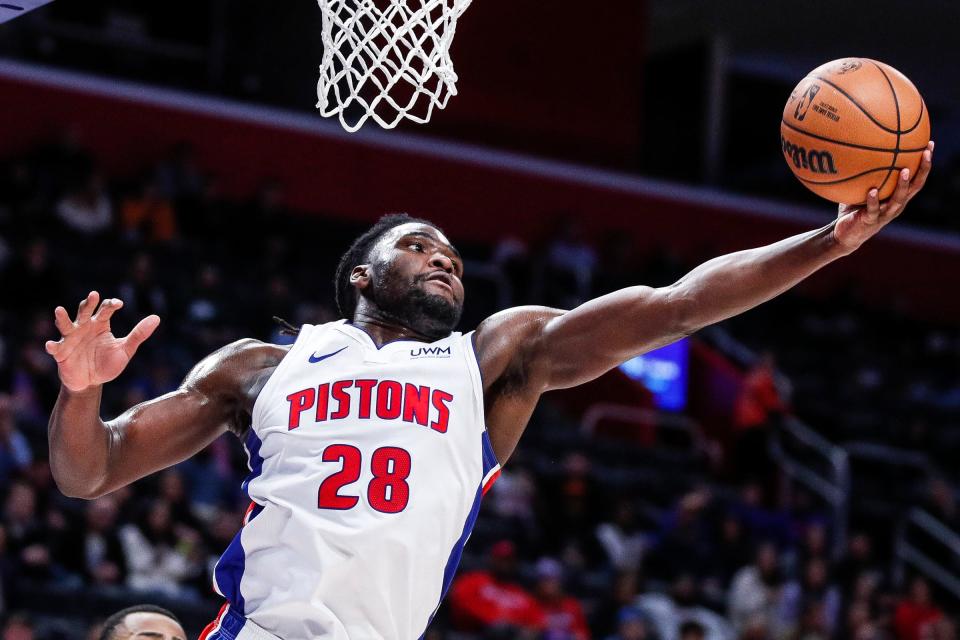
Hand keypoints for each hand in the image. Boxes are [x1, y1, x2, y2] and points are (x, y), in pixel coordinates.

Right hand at [45, 291, 159, 392]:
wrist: (91, 382)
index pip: (105, 310)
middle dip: (88, 304)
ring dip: (62, 318)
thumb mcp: (126, 350)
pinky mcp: (61, 352)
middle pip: (85, 311)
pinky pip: (55, 348)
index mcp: (100, 324)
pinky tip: (51, 345)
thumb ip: (139, 334)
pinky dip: (52, 346)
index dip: (111, 305)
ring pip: (66, 325)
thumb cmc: (107, 364)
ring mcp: (71, 339)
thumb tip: (157, 317)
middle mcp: (84, 327)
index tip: (118, 304)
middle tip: (93, 295)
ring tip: (59, 310)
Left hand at [833, 141, 933, 252]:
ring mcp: (884, 214)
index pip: (915, 178)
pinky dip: (873, 200)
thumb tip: (857, 150)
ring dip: (902, 185)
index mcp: (897, 197)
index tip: (929, 145)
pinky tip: (872, 191)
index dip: (924, 164)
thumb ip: (862, 175)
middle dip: (922, 170)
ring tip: (904, 171)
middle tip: (926, 153)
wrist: (844, 235)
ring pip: (898, 199)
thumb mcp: (860, 190)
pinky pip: (873, 209)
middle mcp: (896, 205)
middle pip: (915, 187)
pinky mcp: (870, 221)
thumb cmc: (853, 210)